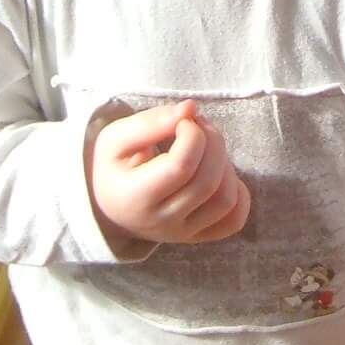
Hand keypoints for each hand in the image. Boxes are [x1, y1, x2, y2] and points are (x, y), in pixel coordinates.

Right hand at [89, 100, 250, 245]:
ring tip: (207, 147)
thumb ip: (151, 122)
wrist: (106, 204)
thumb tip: (190, 109)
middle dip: (212, 142)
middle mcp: (161, 222)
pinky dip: (237, 193)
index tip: (183, 120)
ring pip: (226, 201)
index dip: (192, 134)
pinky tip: (219, 174)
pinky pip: (233, 220)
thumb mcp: (116, 137)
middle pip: (208, 182)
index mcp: (134, 198)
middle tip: (198, 125)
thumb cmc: (112, 166)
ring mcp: (182, 234)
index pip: (181, 167)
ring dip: (226, 164)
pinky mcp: (198, 236)